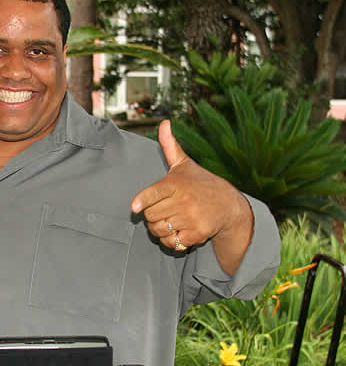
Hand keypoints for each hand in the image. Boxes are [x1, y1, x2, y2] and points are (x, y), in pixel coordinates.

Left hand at [131, 120, 252, 257]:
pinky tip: (178, 231)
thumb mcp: (184, 164)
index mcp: (176, 183)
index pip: (155, 193)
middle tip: (163, 209)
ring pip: (158, 230)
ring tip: (169, 220)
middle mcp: (184, 201)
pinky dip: (170, 241)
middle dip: (152, 214)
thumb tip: (165, 123)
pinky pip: (171, 243)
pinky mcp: (197, 234)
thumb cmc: (200, 183)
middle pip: (150, 215)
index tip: (135, 207)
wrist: (229, 205)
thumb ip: (170, 146)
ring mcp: (191, 218)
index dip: (144, 200)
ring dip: (159, 228)